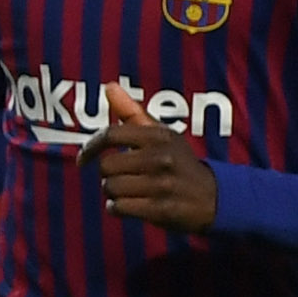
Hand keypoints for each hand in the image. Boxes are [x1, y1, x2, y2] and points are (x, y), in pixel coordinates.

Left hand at [87, 78, 219, 229]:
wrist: (214, 197)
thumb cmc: (179, 162)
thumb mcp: (162, 134)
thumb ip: (132, 112)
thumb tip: (109, 87)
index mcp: (159, 135)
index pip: (111, 135)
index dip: (90, 147)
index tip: (83, 159)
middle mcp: (161, 157)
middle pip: (106, 166)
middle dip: (108, 175)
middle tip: (122, 178)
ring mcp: (162, 184)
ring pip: (111, 188)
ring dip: (113, 194)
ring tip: (129, 192)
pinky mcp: (162, 209)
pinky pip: (119, 208)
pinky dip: (118, 208)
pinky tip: (130, 206)